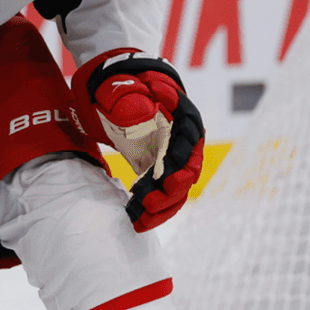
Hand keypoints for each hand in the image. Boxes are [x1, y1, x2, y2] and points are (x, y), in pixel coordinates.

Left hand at [72, 49, 204, 230]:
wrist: (120, 92)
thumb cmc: (123, 87)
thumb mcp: (122, 88)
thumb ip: (132, 97)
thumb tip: (147, 105)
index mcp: (182, 117)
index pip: (189, 139)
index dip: (180, 159)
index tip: (169, 178)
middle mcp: (185, 141)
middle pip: (187, 170)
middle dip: (171, 190)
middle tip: (151, 201)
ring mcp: (174, 159)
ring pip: (178, 189)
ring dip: (162, 207)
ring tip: (141, 219)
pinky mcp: (162, 173)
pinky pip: (165, 196)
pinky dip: (154, 211)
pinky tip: (138, 221)